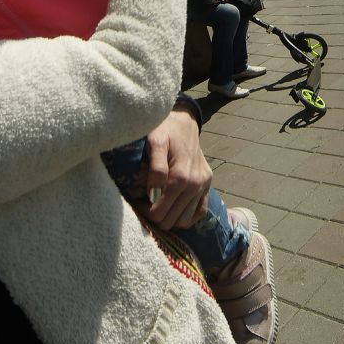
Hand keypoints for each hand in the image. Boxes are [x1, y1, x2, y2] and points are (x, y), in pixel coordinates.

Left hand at [144, 107, 211, 228]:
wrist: (184, 121)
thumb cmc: (165, 130)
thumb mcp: (155, 142)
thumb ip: (156, 169)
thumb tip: (153, 195)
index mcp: (181, 176)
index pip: (160, 212)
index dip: (144, 212)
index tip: (136, 202)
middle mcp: (195, 184)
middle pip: (171, 220)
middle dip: (155, 216)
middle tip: (144, 204)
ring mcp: (203, 186)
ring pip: (184, 221)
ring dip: (169, 218)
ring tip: (157, 205)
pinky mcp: (208, 186)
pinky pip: (199, 213)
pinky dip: (186, 217)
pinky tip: (173, 209)